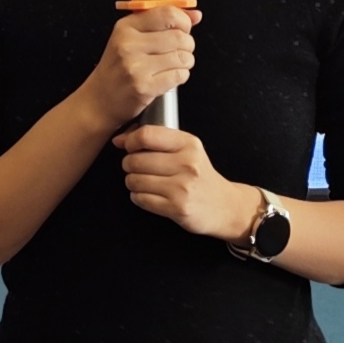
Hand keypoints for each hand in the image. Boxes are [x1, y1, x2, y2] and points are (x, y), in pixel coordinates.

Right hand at [71, 4, 195, 135]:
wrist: (99, 100)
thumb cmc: (116, 68)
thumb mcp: (130, 38)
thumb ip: (162, 22)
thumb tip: (195, 15)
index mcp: (126, 27)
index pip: (167, 13)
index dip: (184, 20)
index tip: (184, 27)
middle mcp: (129, 45)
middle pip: (179, 36)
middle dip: (187, 44)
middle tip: (180, 50)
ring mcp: (135, 67)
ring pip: (182, 56)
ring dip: (186, 61)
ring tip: (176, 64)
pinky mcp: (144, 87)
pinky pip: (178, 75)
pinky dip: (181, 75)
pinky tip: (171, 76)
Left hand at [113, 125, 262, 241]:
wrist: (224, 205)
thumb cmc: (200, 175)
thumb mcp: (187, 150)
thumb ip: (156, 140)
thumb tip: (119, 139)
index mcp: (188, 144)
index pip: (147, 135)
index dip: (130, 141)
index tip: (128, 146)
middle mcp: (186, 164)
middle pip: (135, 160)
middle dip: (129, 165)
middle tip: (137, 168)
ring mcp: (182, 187)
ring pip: (135, 180)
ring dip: (133, 182)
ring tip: (144, 182)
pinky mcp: (177, 207)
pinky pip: (140, 199)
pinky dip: (139, 197)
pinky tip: (150, 195)